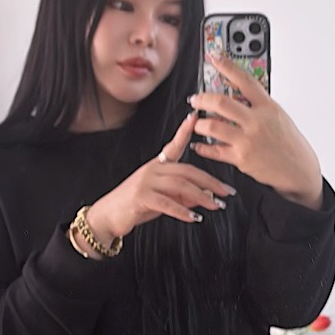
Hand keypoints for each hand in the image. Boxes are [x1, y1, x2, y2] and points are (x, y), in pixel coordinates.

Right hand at [84, 111, 237, 243]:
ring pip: (180, 185)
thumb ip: (183, 196)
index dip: (184, 131)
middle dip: (210, 181)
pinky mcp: (141, 197)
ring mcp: (145, 182)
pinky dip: (182, 211)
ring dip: (201, 197)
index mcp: (157, 165)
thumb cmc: (134, 206)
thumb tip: (205, 197)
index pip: (174, 145)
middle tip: (226, 192)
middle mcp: (152, 170)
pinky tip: (193, 217)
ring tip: (215, 206)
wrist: (108, 217)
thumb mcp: (162, 199)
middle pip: (186, 170)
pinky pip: (167, 203)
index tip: (196, 117)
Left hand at [190, 54, 322, 209]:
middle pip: (221, 103)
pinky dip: (203, 147)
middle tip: (196, 99)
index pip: (245, 80)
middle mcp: (256, 121)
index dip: (228, 66)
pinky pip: (215, 151)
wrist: (298, 170)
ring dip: (199, 124)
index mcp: (267, 107)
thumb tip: (239, 96)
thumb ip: (259, 106)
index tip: (215, 58)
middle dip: (203, 98)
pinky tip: (199, 145)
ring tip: (197, 123)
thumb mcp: (278, 117)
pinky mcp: (241, 158)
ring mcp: (247, 140)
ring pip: (213, 126)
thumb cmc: (289, 144)